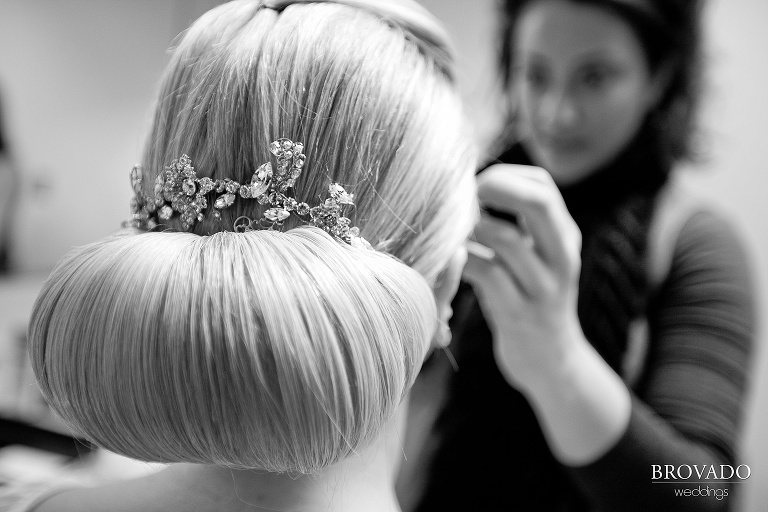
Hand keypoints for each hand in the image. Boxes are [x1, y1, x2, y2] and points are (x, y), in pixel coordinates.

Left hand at [463, 164, 585, 391]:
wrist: (551, 362)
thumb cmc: (531, 300)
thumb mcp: (538, 259)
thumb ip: (519, 224)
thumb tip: (471, 186)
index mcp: (566, 237)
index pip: (543, 185)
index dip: (503, 176)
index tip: (471, 186)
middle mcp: (562, 257)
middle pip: (538, 201)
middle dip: (494, 188)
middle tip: (461, 197)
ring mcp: (543, 288)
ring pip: (506, 238)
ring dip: (470, 227)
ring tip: (451, 231)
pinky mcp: (519, 314)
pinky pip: (486, 274)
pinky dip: (462, 260)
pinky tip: (449, 260)